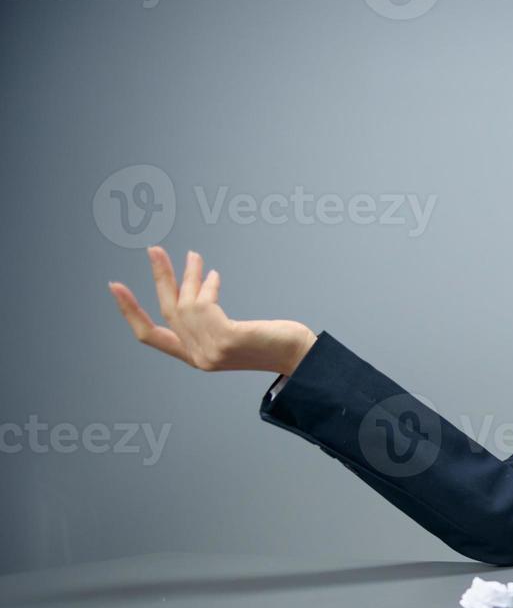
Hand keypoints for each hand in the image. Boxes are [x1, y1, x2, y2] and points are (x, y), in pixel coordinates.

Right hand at [108, 246, 316, 374]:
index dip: (130, 311)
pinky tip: (215, 275)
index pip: (151, 336)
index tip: (115, 286)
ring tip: (194, 257)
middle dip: (159, 278)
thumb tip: (199, 282)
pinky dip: (208, 286)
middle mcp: (199, 358)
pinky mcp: (226, 339)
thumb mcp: (231, 331)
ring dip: (189, 276)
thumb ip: (210, 317)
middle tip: (154, 249)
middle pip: (166, 310)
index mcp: (196, 357)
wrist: (301, 357)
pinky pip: (206, 304)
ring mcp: (212, 351)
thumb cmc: (271, 342)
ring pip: (186, 303)